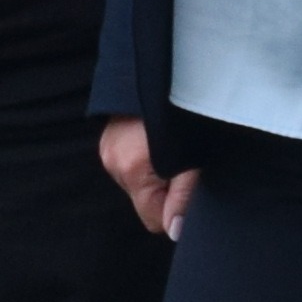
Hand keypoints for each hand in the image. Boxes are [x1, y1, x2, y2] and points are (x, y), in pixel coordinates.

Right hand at [95, 113, 196, 239]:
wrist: (166, 70)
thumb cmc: (182, 112)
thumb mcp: (193, 157)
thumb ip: (184, 196)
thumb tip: (175, 231)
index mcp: (132, 169)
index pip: (154, 220)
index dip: (176, 208)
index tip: (189, 185)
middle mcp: (113, 162)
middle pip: (145, 201)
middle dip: (166, 189)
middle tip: (184, 162)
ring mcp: (108, 148)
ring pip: (138, 182)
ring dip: (155, 172)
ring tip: (171, 147)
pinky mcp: (108, 138)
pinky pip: (130, 163)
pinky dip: (145, 158)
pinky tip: (156, 140)